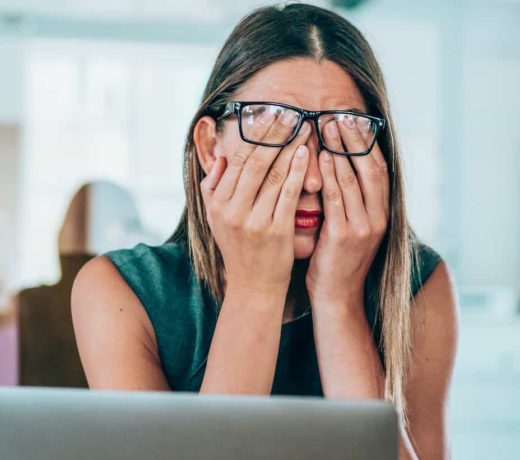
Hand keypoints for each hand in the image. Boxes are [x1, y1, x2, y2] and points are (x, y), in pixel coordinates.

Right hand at [201, 117, 312, 296]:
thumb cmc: (239, 248)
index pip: (236, 160)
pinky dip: (297, 171)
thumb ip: (213, 187)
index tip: (268, 115)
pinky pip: (288, 194)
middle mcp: (232, 211)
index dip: (253, 135)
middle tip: (289, 112)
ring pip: (272, 175)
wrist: (253, 287)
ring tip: (303, 127)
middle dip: (273, 135)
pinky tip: (306, 154)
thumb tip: (218, 155)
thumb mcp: (216, 219)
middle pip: (254, 163)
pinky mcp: (276, 231)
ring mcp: (254, 221)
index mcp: (217, 204)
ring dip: (289, 147)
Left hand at [306, 118, 388, 306]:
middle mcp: (378, 218)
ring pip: (353, 180)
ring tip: (327, 127)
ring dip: (339, 150)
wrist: (336, 298)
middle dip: (354, 140)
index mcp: (382, 213)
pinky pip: (336, 199)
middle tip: (339, 116)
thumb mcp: (350, 227)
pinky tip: (319, 157)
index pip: (379, 169)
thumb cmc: (336, 261)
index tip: (353, 120)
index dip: (366, 143)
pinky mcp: (344, 237)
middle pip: (369, 168)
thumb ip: (349, 200)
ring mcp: (364, 227)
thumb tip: (338, 168)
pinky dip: (329, 175)